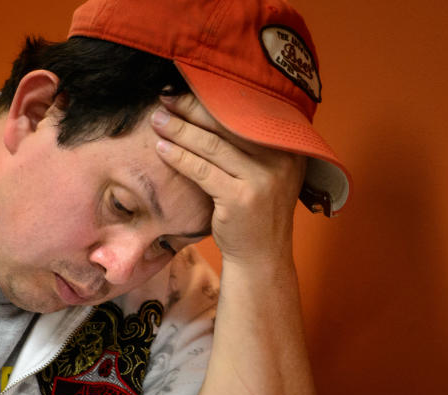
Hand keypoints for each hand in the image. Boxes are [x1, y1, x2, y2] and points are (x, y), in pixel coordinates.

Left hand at [150, 94, 306, 268]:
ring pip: (212, 145)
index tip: (187, 87)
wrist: (261, 255)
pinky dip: (179, 157)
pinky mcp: (241, 198)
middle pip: (228, 123)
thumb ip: (250, 143)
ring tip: (158, 119)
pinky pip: (202, 171)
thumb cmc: (254, 211)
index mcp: (289, 144)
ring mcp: (263, 178)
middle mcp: (281, 158)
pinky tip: (162, 149)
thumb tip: (212, 105)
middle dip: (192, 108)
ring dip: (179, 130)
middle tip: (165, 97)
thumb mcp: (263, 171)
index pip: (247, 112)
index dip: (214, 97)